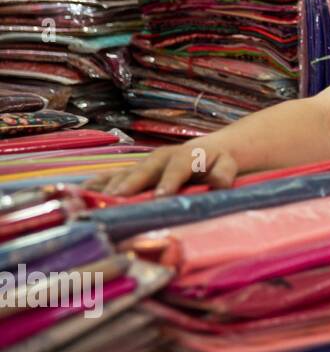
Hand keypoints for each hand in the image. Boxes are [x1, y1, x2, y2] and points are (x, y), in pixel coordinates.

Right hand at [88, 135, 240, 196]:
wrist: (208, 151)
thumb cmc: (217, 163)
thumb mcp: (227, 166)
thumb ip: (224, 173)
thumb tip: (220, 182)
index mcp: (184, 156)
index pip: (177, 168)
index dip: (169, 181)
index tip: (162, 196)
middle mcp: (159, 158)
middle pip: (143, 170)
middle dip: (131, 184)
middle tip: (119, 198)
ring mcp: (142, 164)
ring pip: (123, 174)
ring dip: (108, 186)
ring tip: (92, 199)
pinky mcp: (131, 171)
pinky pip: (111, 177)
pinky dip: (97, 184)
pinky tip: (81, 193)